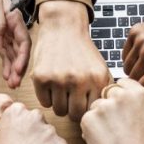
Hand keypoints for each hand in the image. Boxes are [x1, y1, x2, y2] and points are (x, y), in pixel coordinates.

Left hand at [0, 0, 29, 87]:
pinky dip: (6, 66)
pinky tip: (7, 77)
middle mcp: (13, 29)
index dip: (23, 56)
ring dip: (13, 70)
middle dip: (19, 67)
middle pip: (20, 52)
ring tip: (13, 85)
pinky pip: (4, 54)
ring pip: (13, 56)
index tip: (18, 68)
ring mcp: (6, 35)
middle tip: (16, 82)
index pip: (23, 41)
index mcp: (15, 20)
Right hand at [0, 102, 70, 143]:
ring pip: (53, 140)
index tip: (22, 142)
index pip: (29, 116)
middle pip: (43, 126)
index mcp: (17, 111)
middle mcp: (35, 117)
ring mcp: (50, 132)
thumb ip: (15, 126)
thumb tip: (27, 129)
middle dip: (39, 139)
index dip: (26, 132)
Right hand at [30, 0, 110, 121]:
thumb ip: (102, 91)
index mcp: (97, 79)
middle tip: (71, 99)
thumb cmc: (82, 51)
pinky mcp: (41, 78)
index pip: (92, 111)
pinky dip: (47, 97)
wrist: (63, 28)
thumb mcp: (100, 69)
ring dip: (60, 104)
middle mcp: (79, 80)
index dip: (87, 109)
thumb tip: (101, 115)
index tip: (84, 103)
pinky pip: (44, 103)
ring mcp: (58, 79)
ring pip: (59, 111)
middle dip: (73, 110)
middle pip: (75, 115)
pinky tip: (52, 85)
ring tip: (62, 90)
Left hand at [80, 79, 143, 143]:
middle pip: (105, 93)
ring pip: (94, 107)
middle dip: (107, 107)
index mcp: (139, 93)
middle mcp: (122, 95)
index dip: (118, 98)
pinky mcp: (89, 118)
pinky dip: (89, 130)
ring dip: (97, 119)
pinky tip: (103, 141)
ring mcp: (104, 106)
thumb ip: (128, 101)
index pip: (120, 84)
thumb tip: (111, 94)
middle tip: (116, 127)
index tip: (122, 110)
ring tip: (111, 137)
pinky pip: (85, 119)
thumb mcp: (141, 116)